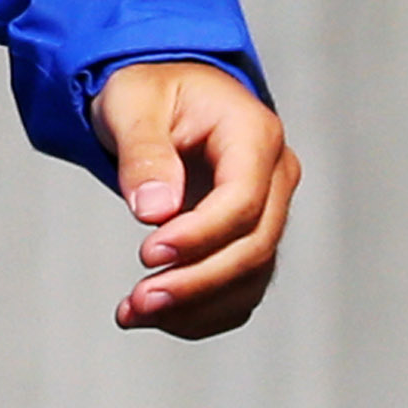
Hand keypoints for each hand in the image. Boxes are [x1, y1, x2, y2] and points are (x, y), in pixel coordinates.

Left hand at [97, 58, 298, 337]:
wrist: (165, 98)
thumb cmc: (151, 91)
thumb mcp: (132, 104)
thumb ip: (144, 153)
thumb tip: (154, 209)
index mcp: (253, 133)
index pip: (244, 199)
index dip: (201, 235)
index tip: (147, 254)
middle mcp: (275, 174)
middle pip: (255, 245)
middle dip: (197, 282)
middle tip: (138, 301)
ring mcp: (269, 209)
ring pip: (252, 276)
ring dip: (196, 306)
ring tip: (133, 312)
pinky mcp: (250, 238)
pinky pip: (240, 288)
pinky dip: (201, 311)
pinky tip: (155, 315)